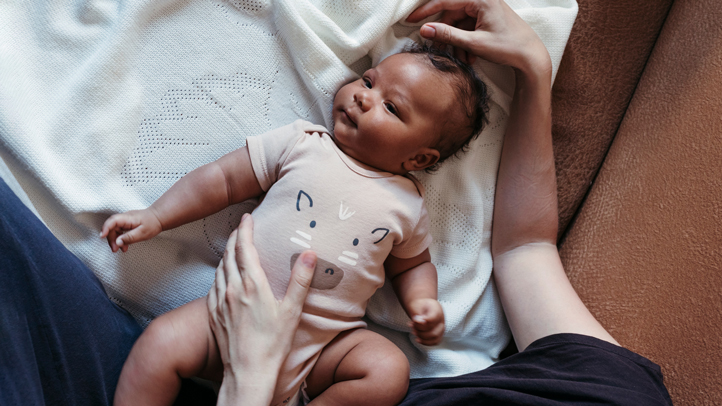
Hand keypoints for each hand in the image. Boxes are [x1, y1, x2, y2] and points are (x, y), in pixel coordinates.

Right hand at [100, 208, 162, 251]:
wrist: (159, 217)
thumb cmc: (152, 224)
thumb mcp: (143, 233)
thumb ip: (130, 238)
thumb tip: (117, 242)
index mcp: (128, 218)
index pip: (113, 221)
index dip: (106, 228)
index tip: (102, 236)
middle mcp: (124, 218)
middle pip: (112, 227)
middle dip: (111, 239)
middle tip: (115, 250)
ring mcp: (125, 220)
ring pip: (114, 230)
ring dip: (115, 240)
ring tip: (122, 250)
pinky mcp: (127, 224)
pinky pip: (119, 231)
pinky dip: (120, 239)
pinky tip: (125, 246)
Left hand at [208, 214, 316, 404]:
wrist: (248, 372)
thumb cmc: (272, 344)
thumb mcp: (292, 310)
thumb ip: (300, 279)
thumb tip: (309, 253)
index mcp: (252, 285)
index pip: (244, 247)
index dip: (245, 229)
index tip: (248, 217)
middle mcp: (232, 289)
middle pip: (229, 254)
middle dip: (235, 237)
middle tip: (241, 227)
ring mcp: (220, 301)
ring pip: (219, 268)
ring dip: (226, 254)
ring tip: (234, 248)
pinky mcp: (213, 313)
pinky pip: (213, 285)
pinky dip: (220, 274)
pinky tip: (225, 277)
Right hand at [407, 0, 551, 76]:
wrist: (532, 57)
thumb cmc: (508, 47)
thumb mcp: (474, 43)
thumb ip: (448, 35)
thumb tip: (424, 30)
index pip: (445, 1)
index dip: (425, 11)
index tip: (410, 20)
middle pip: (452, 13)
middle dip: (445, 34)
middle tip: (438, 51)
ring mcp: (486, 9)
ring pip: (460, 23)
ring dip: (456, 42)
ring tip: (460, 59)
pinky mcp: (489, 18)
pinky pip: (469, 27)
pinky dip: (465, 42)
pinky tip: (469, 57)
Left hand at [407, 298, 444, 345]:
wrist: (423, 306)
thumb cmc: (419, 305)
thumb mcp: (417, 304)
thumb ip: (417, 313)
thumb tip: (419, 321)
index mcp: (437, 309)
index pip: (431, 320)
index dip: (421, 323)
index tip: (414, 319)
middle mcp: (441, 319)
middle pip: (433, 331)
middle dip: (420, 330)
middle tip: (412, 325)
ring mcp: (441, 327)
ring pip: (435, 337)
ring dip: (421, 336)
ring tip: (414, 331)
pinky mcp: (439, 334)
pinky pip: (435, 341)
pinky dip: (425, 342)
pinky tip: (418, 339)